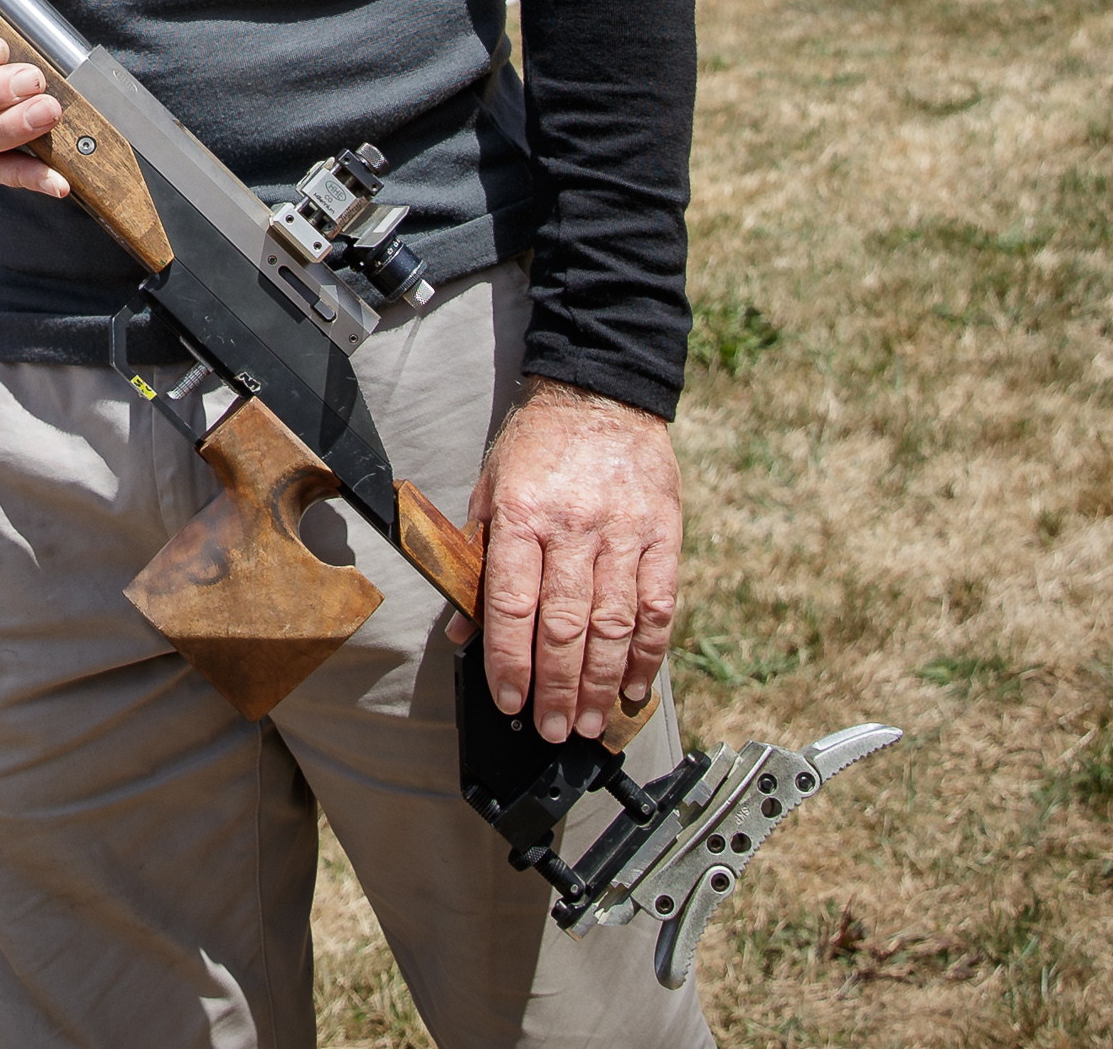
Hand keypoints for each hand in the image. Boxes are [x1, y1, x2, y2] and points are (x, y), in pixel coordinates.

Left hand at [453, 378, 682, 742]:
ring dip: (604, 684)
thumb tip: (462, 632)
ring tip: (593, 723)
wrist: (600, 394)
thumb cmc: (536, 446)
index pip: (512, 604)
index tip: (508, 700)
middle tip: (554, 730)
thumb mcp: (487, 491)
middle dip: (558, 688)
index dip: (510, 661)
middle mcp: (574, 529)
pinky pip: (659, 606)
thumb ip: (475, 561)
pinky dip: (650, 654)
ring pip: (615, 625)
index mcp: (521, 516)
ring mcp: (623, 535)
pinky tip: (638, 687)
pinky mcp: (663, 537)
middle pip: (566, 626)